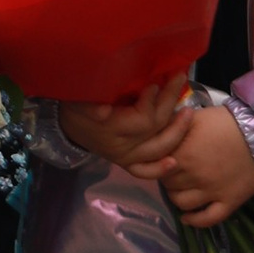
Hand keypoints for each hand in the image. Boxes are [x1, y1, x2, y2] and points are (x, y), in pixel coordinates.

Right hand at [54, 75, 187, 176]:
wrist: (64, 126)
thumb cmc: (73, 104)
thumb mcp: (75, 99)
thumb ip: (88, 103)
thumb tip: (104, 110)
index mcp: (111, 128)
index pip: (141, 120)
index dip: (151, 102)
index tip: (156, 82)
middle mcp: (122, 146)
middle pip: (154, 128)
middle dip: (169, 103)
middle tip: (179, 80)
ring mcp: (125, 157)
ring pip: (157, 149)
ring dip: (176, 132)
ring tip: (189, 112)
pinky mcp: (126, 163)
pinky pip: (144, 171)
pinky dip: (159, 169)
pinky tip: (174, 162)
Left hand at [157, 101, 253, 228]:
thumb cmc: (227, 122)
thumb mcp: (195, 117)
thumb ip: (173, 126)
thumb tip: (157, 132)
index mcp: (182, 153)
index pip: (157, 166)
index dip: (157, 163)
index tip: (162, 160)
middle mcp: (192, 176)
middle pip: (168, 185)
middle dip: (168, 179)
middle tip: (174, 173)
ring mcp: (211, 192)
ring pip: (182, 204)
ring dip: (177, 198)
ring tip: (181, 190)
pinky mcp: (228, 202)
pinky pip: (207, 219)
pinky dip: (194, 221)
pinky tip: (188, 218)